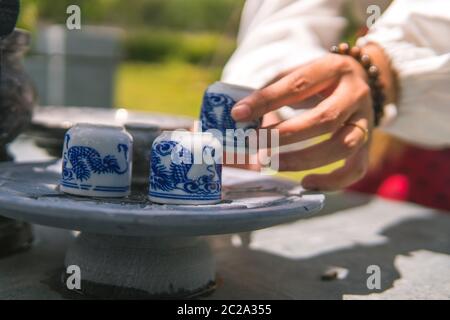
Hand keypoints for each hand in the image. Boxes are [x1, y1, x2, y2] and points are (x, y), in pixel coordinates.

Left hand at [231, 46, 393, 190]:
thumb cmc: (318, 81)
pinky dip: (333, 181)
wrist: (363, 80)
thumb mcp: (298, 73)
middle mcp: (355, 94)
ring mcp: (366, 120)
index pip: (298, 85)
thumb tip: (241, 116)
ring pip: (343, 145)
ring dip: (305, 159)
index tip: (238, 114)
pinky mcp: (368, 144)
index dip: (267, 101)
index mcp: (333, 69)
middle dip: (285, 134)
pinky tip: (306, 183)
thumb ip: (273, 91)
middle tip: (255, 144)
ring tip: (273, 164)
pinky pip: (356, 168)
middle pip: (325, 118)